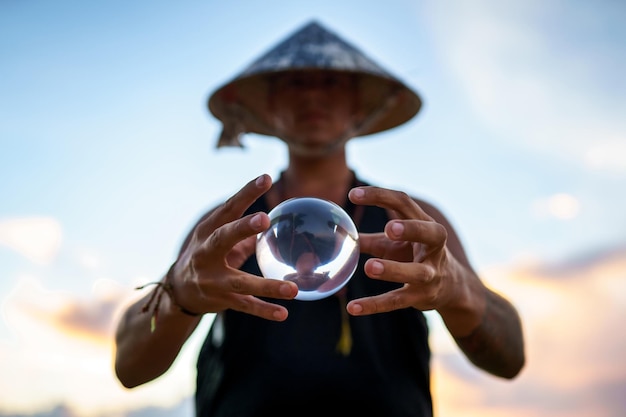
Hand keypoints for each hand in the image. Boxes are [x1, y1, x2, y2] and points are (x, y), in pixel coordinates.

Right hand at [169, 174, 297, 320]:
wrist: (178, 291)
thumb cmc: (206, 255)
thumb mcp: (217, 237)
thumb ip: (243, 228)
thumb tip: (274, 215)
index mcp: (208, 232)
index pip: (228, 208)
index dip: (246, 193)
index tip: (266, 178)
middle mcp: (206, 253)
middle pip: (223, 238)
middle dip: (242, 228)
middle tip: (265, 219)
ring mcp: (212, 279)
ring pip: (240, 282)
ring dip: (267, 286)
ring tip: (293, 289)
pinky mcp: (220, 300)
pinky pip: (245, 305)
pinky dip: (264, 310)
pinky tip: (283, 313)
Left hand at [346, 186, 464, 315]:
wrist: (450, 287)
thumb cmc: (415, 255)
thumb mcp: (393, 244)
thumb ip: (368, 239)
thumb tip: (337, 235)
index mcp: (423, 223)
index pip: (403, 203)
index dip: (380, 196)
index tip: (353, 194)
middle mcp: (432, 246)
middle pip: (428, 232)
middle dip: (411, 230)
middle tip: (389, 228)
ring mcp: (430, 273)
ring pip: (416, 272)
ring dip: (393, 269)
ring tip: (369, 267)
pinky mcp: (421, 297)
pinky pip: (397, 301)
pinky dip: (375, 305)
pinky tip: (352, 308)